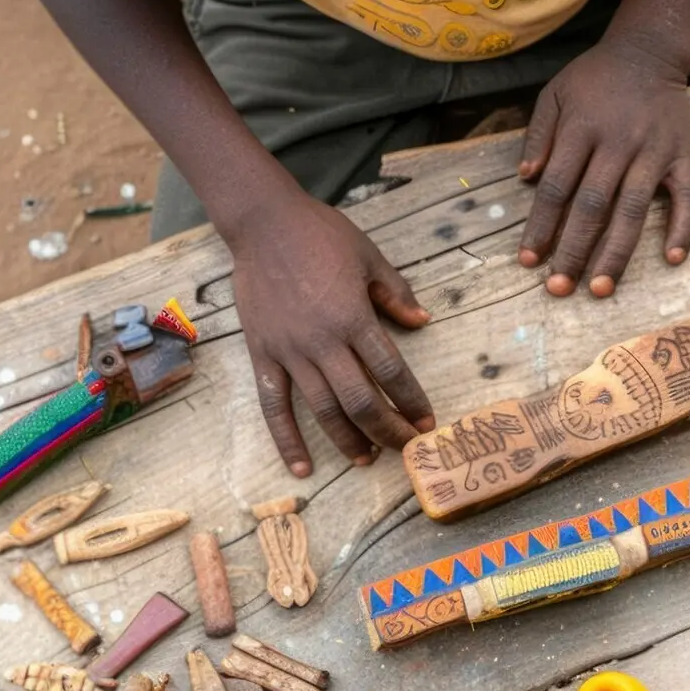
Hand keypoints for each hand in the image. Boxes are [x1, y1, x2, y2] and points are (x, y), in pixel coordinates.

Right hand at [227, 182, 434, 475]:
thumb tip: (423, 320)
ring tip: (367, 459)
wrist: (262, 223)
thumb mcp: (368, 256)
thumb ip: (395, 293)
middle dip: (388, 430)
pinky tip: (302, 467)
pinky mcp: (262, 354)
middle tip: (406, 448)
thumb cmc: (320, 234)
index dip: (413, 401)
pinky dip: (287, 440)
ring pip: (322, 410)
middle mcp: (322, 341)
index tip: (427, 421)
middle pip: (360, 401)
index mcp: (354, 316)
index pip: (391, 371)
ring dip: (348, 440)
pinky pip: (274, 406)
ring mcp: (289, 351)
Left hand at [517, 41, 689, 297]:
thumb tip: (525, 179)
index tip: (528, 261)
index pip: (556, 187)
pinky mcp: (683, 155)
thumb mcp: (554, 93)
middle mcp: (618, 142)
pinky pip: (688, 196)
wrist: (649, 50)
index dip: (540, 226)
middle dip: (573, 250)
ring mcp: (654, 151)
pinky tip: (672, 258)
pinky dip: (683, 227)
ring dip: (617, 252)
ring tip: (601, 288)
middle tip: (558, 289)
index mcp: (582, 128)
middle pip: (592, 205)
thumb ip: (538, 135)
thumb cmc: (594, 77)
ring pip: (633, 210)